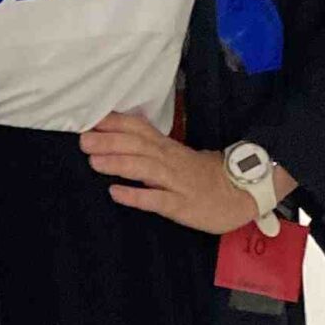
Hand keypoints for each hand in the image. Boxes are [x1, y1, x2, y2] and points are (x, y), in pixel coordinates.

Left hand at [80, 110, 263, 234]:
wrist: (242, 193)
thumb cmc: (205, 176)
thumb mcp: (178, 157)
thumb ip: (151, 149)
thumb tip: (117, 142)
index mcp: (167, 147)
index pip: (139, 128)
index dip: (115, 123)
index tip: (89, 119)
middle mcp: (170, 160)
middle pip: (138, 145)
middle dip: (109, 141)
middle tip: (82, 140)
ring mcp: (176, 182)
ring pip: (145, 168)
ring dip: (118, 163)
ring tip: (93, 161)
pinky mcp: (182, 205)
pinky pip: (157, 199)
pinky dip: (136, 195)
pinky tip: (116, 193)